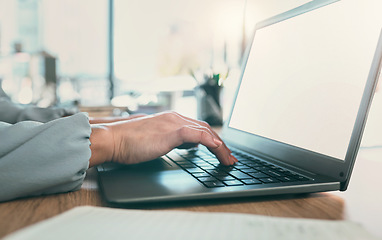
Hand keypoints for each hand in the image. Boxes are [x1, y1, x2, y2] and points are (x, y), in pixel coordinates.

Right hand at [89, 111, 236, 166]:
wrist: (114, 139)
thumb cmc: (130, 143)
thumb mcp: (156, 140)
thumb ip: (174, 139)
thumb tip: (189, 144)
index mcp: (172, 119)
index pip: (199, 128)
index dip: (213, 140)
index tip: (221, 152)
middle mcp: (176, 117)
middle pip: (207, 129)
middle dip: (221, 144)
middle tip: (230, 158)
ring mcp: (174, 122)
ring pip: (206, 131)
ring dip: (221, 146)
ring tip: (228, 160)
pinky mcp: (172, 130)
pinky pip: (198, 134)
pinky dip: (210, 141)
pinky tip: (218, 149)